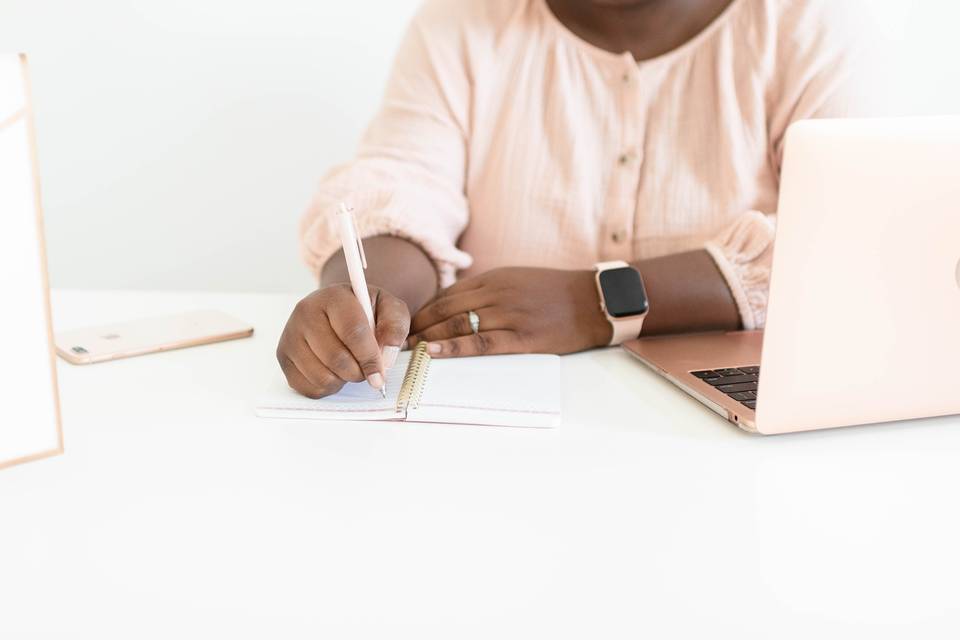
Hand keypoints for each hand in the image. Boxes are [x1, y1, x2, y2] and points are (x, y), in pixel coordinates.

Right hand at [277, 285, 409, 397]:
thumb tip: (387, 353)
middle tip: (366, 369)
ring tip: (349, 366)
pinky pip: (308, 386)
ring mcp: (290, 334)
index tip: (380, 375)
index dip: (370, 357)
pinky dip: (326, 387)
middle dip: (358, 371)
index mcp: (334, 296)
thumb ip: (395, 326)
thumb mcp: (389, 310)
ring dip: (342, 380)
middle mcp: (306, 312)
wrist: (339, 313)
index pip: (353, 331)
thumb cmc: (367, 313)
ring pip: (321, 375)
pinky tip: (332, 371)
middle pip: (336, 357)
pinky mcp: (283, 356)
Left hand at [407, 267, 611, 357]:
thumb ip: (489, 290)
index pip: (447, 294)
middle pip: (446, 310)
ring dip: (428, 338)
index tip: (408, 324)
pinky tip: (433, 353)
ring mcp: (509, 314)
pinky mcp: (523, 337)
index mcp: (494, 278)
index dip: (424, 311)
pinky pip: (481, 343)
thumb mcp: (518, 279)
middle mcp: (497, 293)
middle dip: (418, 326)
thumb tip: (456, 305)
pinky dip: (453, 348)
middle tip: (398, 341)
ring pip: (457, 325)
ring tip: (409, 351)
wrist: (593, 301)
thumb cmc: (556, 293)